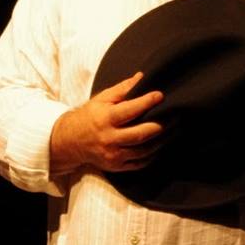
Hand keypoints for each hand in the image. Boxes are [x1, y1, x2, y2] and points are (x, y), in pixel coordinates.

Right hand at [50, 72, 164, 173]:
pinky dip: (151, 155)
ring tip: (172, 131)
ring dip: (159, 141)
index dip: (146, 102)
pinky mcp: (116, 166)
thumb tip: (142, 77)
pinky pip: (139, 163)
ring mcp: (113, 155)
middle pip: (139, 134)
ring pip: (142, 151)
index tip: (160, 95)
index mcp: (105, 119)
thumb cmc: (90, 116)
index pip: (129, 110)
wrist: (71, 141)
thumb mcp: (102, 99)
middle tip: (174, 117)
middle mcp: (109, 138)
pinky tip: (159, 146)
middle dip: (158, 126)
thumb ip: (123, 89)